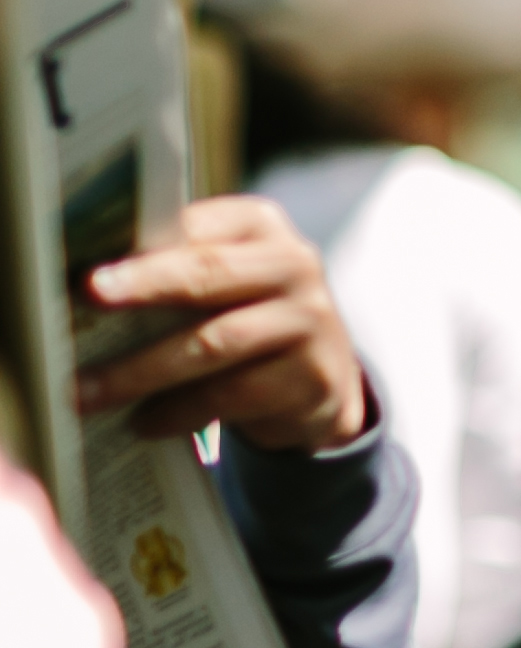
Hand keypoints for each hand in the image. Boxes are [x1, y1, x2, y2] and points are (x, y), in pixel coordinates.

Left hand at [77, 197, 371, 450]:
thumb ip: (170, 267)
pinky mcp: (311, 376)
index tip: (84, 262)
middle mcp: (293, 265)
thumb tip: (72, 284)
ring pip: (213, 343)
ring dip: (140, 370)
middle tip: (89, 295)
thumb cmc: (243, 317)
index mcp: (259, 226)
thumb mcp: (220, 282)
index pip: (193, 228)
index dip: (139, 244)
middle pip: (208, 273)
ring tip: (84, 392)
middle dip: (143, 285)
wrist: (320, 377)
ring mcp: (310, 321)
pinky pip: (231, 395)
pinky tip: (141, 422)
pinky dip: (177, 411)